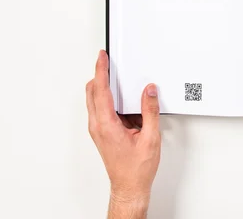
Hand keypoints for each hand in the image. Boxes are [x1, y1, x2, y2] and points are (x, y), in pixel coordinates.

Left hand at [86, 50, 160, 212]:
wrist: (129, 187)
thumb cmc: (136, 169)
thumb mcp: (150, 138)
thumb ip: (150, 111)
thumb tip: (149, 91)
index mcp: (107, 125)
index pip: (101, 90)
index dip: (101, 70)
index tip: (102, 57)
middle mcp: (98, 126)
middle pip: (92, 92)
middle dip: (99, 74)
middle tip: (108, 62)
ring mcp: (98, 130)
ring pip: (95, 100)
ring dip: (104, 88)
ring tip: (118, 79)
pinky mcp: (102, 133)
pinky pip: (101, 110)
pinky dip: (108, 100)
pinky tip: (124, 101)